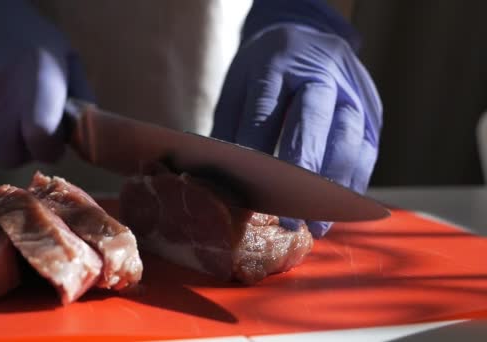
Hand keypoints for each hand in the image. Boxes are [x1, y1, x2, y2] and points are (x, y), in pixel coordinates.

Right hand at [0, 0, 92, 165]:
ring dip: (3, 137)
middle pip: (11, 157)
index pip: (40, 140)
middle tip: (29, 127)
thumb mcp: (65, 55)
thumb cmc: (25, 33)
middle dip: (25, 149)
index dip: (50, 149)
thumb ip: (81, 97)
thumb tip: (87, 137)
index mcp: (36, 78)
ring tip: (5, 104)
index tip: (52, 140)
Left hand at [211, 23, 381, 237]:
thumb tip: (225, 181)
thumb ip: (233, 128)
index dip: (259, 155)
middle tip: (291, 217)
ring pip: (348, 141)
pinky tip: (336, 209)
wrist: (308, 33)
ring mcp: (353, 90)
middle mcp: (322, 73)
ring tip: (317, 224)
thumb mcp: (239, 86)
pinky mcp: (373, 110)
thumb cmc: (265, 69)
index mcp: (278, 61)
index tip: (252, 192)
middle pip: (314, 123)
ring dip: (333, 187)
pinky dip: (353, 183)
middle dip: (302, 175)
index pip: (267, 111)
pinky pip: (367, 151)